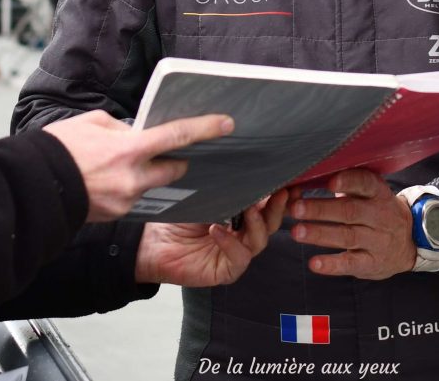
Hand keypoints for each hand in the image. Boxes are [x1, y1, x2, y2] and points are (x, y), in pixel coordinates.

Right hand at [43, 110, 233, 222]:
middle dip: (177, 161)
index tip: (226, 124)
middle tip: (175, 151)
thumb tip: (134, 134)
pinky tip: (110, 179)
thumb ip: (121, 129)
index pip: (177, 137)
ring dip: (148, 174)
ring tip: (125, 164)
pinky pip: (133, 197)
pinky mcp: (116, 214)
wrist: (31, 188)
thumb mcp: (93, 123)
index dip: (205, 129)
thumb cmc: (57, 149)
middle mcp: (132, 178)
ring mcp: (125, 200)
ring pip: (153, 185)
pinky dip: (129, 186)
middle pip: (175, 170)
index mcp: (129, 150)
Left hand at [134, 190, 287, 286]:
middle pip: (270, 222)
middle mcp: (243, 232)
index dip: (278, 193)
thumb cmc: (177, 215)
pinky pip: (239, 258)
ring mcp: (236, 252)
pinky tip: (218, 230)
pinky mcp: (226, 269)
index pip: (266, 203)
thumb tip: (248, 168)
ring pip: (260, 240)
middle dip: (276, 208)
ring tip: (249, 210)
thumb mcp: (206, 195)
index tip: (286, 180)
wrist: (152, 242)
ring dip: (257, 224)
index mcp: (241, 213)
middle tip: (279, 193)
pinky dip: (231, 243)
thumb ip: (228, 188)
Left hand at [287, 169, 415, 279]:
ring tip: (296, 231)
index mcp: (378, 193)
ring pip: (347, 236)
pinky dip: (332, 264)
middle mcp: (379, 215)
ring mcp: (377, 241)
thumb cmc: (376, 209)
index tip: (329, 182)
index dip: (348, 182)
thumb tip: (308, 177)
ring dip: (320, 234)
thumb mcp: (370, 193)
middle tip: (296, 208)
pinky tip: (314, 263)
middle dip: (321, 209)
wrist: (409, 241)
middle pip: (349, 211)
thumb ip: (346, 185)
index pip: (365, 184)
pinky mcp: (372, 263)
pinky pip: (351, 264)